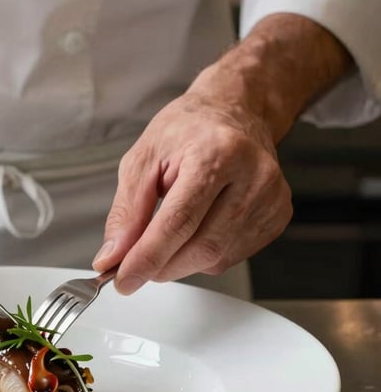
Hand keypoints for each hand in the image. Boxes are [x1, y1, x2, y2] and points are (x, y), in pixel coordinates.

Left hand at [92, 92, 291, 293]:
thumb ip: (126, 212)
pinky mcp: (278, 216)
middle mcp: (252, 175)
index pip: (178, 222)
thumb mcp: (142, 159)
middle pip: (202, 246)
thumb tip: (113, 256)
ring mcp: (271, 197)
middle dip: (161, 266)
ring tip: (164, 239)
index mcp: (216, 153)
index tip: (123, 279)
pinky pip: (232, 256)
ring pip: (217, 258)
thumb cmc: (187, 131)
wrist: (233, 112)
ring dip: (180, 262)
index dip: (147, 258)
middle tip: (134, 267)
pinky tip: (194, 231)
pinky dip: (203, 256)